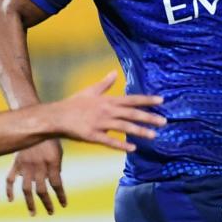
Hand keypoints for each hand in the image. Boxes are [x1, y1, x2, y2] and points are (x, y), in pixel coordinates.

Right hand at [6, 139, 64, 216]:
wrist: (34, 123)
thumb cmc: (49, 137)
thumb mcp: (58, 151)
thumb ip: (56, 167)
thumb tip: (56, 180)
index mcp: (52, 163)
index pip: (57, 185)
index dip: (61, 196)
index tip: (64, 205)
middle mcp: (38, 167)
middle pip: (42, 190)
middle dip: (47, 203)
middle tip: (50, 212)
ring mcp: (26, 166)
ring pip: (26, 189)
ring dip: (30, 203)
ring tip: (33, 213)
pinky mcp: (16, 163)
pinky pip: (10, 179)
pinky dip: (9, 190)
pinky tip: (11, 200)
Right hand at [49, 71, 164, 151]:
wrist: (57, 116)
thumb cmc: (74, 104)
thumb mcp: (90, 91)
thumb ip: (104, 83)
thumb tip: (114, 72)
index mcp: (107, 100)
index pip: (131, 100)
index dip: (147, 100)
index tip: (161, 100)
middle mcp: (106, 111)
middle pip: (131, 114)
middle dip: (149, 117)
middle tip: (164, 121)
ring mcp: (100, 124)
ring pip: (124, 127)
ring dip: (140, 131)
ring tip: (154, 135)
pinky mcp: (93, 136)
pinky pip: (110, 141)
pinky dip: (122, 145)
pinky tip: (133, 148)